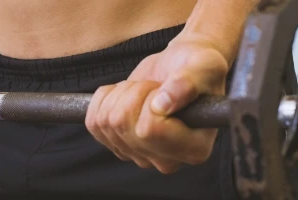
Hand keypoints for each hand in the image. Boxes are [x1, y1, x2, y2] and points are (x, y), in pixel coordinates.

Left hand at [85, 37, 229, 172]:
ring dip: (121, 94)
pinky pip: (93, 122)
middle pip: (123, 124)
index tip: (165, 89)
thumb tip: (162, 104)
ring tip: (145, 89)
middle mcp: (168, 161)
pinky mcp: (119, 147)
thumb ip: (187, 83)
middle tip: (155, 86)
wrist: (182, 66)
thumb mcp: (204, 66)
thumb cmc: (200, 66)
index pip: (149, 130)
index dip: (149, 100)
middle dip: (134, 92)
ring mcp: (140, 156)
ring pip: (106, 122)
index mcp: (195, 149)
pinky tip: (126, 95)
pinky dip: (103, 99)